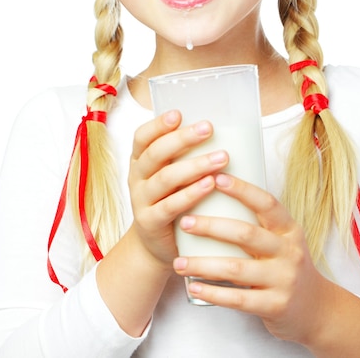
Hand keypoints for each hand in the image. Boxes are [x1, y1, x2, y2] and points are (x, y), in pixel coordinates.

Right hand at [127, 110, 229, 267]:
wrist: (153, 246)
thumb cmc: (169, 200)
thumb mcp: (169, 175)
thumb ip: (183, 155)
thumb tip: (220, 128)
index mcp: (139, 160)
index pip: (142, 137)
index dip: (158, 125)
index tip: (179, 113)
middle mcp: (137, 177)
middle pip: (155, 153)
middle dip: (182, 139)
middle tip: (208, 128)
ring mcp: (141, 200)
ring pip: (165, 178)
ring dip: (194, 165)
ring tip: (221, 157)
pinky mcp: (151, 222)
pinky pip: (170, 206)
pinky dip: (191, 194)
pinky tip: (210, 184)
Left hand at [172, 172, 329, 345]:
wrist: (317, 310)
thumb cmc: (285, 265)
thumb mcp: (280, 239)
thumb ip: (255, 220)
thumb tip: (212, 190)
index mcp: (289, 229)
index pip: (266, 203)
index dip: (241, 189)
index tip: (215, 177)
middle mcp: (289, 252)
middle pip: (246, 234)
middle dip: (211, 227)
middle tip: (184, 222)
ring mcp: (284, 280)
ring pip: (237, 268)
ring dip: (203, 264)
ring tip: (179, 263)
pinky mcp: (275, 306)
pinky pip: (239, 298)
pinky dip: (213, 292)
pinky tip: (194, 287)